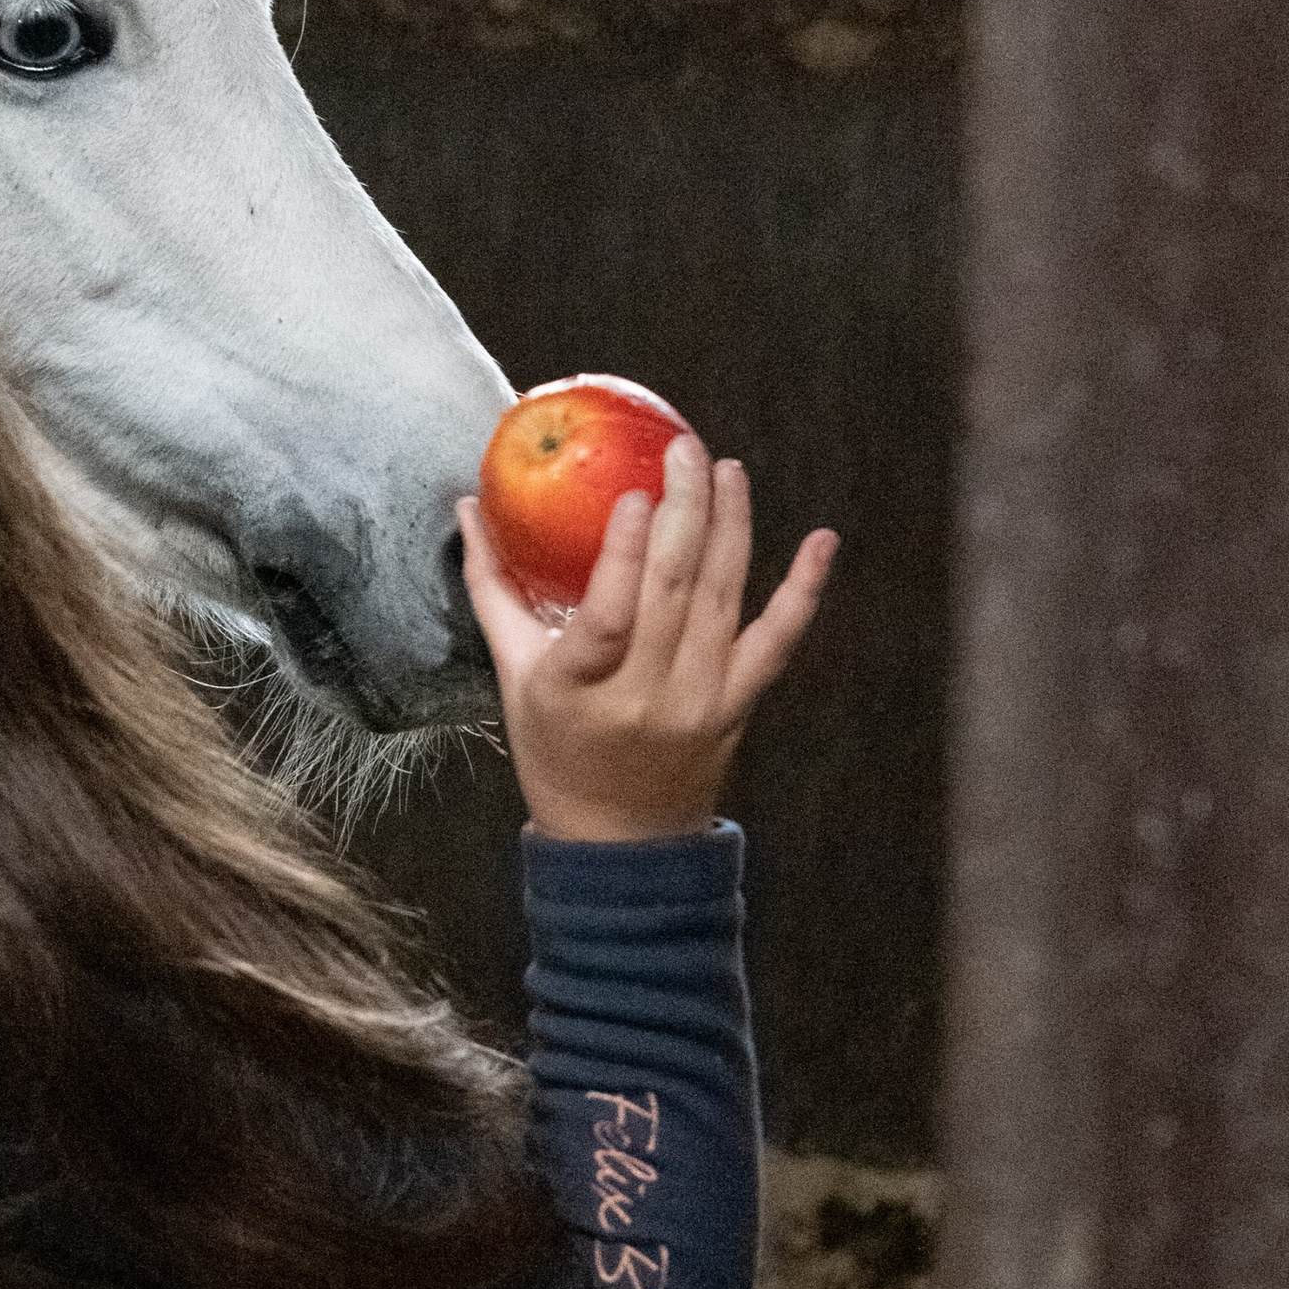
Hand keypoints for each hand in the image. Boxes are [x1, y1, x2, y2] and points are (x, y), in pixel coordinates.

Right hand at [458, 436, 835, 843]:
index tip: (632, 494)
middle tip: (685, 451)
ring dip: (732, 527)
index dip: (624, 555)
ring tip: (727, 470)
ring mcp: (699, 701)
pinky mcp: (738, 704)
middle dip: (685, 510)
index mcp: (578, 689)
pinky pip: (778, 640)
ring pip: (723, 600)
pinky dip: (803, 589)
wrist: (622, 838)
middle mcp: (644, 696)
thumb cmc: (556, 749)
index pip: (608, 618)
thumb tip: (467, 510)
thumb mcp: (514, 677)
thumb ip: (494, 590)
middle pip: (673, 592)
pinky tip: (821, 540)